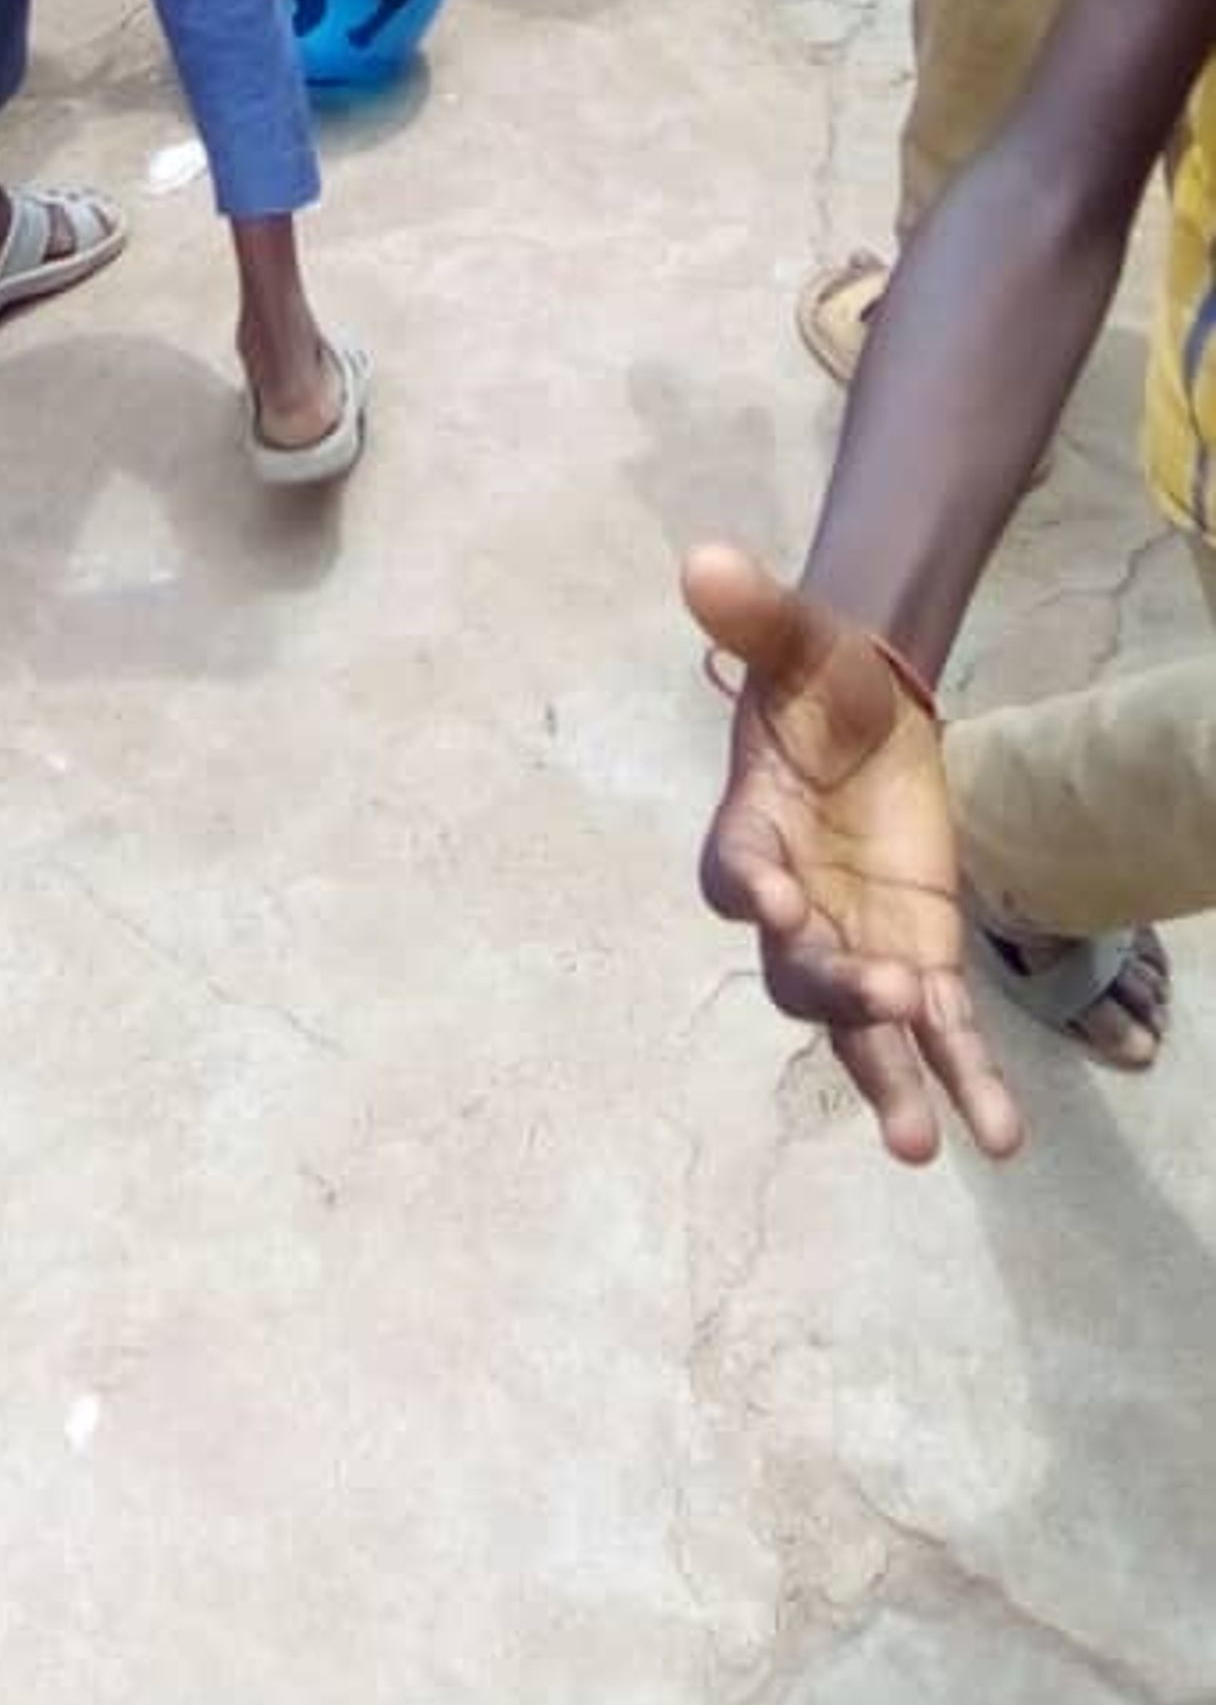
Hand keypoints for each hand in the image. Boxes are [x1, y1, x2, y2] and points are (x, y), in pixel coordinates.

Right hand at [684, 543, 1021, 1166]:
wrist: (870, 707)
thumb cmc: (816, 676)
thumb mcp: (795, 636)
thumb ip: (752, 611)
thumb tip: (703, 560)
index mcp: (751, 830)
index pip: (736, 870)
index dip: (751, 887)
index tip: (773, 902)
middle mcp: (794, 907)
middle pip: (800, 971)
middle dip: (837, 993)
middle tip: (883, 1001)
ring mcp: (856, 944)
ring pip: (866, 1029)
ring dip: (894, 1082)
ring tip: (925, 1143)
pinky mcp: (917, 960)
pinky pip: (940, 1032)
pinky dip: (968, 1082)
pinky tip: (1002, 1137)